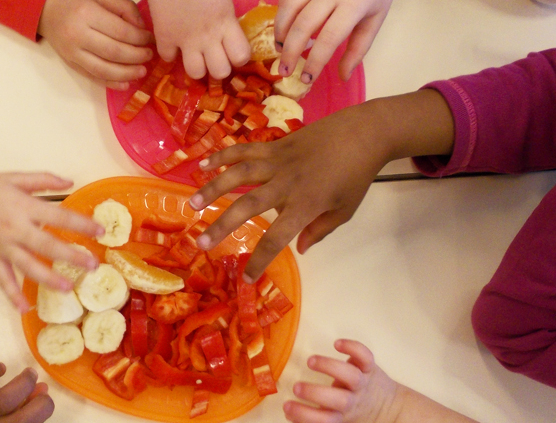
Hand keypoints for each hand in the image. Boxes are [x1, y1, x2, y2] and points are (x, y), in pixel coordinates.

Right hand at [0, 173, 103, 311]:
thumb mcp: (14, 178)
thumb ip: (43, 180)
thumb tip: (70, 182)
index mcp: (24, 208)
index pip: (60, 217)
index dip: (82, 225)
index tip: (100, 231)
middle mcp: (15, 230)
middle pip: (48, 247)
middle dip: (72, 257)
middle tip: (93, 265)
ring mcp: (3, 247)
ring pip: (29, 267)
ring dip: (49, 279)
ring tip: (69, 288)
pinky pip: (3, 280)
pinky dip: (12, 295)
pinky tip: (24, 308)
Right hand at [39, 0, 153, 89]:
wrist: (46, 12)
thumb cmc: (76, 1)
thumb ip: (123, 7)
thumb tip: (141, 28)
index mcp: (86, 13)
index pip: (120, 31)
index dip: (140, 38)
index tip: (150, 39)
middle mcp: (77, 35)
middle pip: (114, 52)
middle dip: (136, 56)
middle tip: (149, 55)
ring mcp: (72, 53)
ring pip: (104, 69)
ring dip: (127, 73)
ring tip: (142, 71)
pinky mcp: (70, 64)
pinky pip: (92, 77)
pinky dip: (111, 83)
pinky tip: (125, 84)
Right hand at [148, 0, 250, 78]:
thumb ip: (228, 11)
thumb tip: (231, 18)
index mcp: (226, 21)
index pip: (241, 56)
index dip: (238, 58)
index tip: (232, 51)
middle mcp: (209, 36)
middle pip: (220, 72)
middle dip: (218, 69)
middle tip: (214, 57)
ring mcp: (185, 39)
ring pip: (195, 73)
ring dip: (196, 67)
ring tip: (194, 55)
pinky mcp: (164, 36)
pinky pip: (167, 58)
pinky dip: (170, 53)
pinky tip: (172, 43)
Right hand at [189, 90, 453, 281]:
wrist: (363, 133)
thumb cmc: (356, 175)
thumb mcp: (345, 210)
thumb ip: (320, 230)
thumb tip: (299, 249)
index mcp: (306, 205)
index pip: (277, 238)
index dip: (260, 259)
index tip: (246, 278)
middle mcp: (286, 184)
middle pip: (248, 206)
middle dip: (222, 226)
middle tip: (200, 243)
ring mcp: (278, 161)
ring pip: (239, 174)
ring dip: (213, 188)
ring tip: (193, 204)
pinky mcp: (275, 144)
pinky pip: (244, 150)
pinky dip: (223, 156)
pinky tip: (203, 166)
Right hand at [274, 0, 392, 82]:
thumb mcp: (373, 21)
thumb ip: (358, 49)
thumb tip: (343, 77)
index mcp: (354, 6)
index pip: (329, 38)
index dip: (315, 62)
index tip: (307, 79)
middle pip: (303, 25)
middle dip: (290, 51)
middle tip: (284, 71)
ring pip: (288, 8)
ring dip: (280, 32)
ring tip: (280, 49)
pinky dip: (281, 15)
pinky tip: (284, 28)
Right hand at [283, 339, 399, 422]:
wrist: (388, 407)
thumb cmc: (354, 412)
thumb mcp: (337, 419)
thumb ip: (316, 416)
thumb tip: (289, 412)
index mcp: (343, 417)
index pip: (324, 420)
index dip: (305, 415)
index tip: (286, 407)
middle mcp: (353, 401)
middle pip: (340, 401)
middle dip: (316, 393)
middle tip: (296, 387)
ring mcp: (362, 383)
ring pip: (351, 376)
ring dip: (330, 367)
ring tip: (310, 361)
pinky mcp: (370, 368)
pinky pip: (365, 357)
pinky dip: (353, 348)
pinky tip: (337, 344)